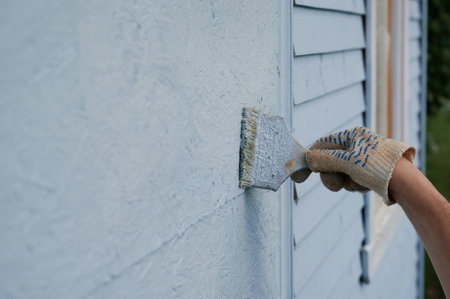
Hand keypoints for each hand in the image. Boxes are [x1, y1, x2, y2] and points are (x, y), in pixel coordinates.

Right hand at [291, 127, 414, 204]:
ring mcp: (362, 159)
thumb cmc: (377, 167)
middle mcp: (357, 145)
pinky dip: (353, 184)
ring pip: (339, 171)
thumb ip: (325, 159)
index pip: (324, 143)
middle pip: (330, 160)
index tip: (303, 170)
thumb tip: (308, 158)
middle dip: (331, 174)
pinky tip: (364, 186)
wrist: (405, 183)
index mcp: (352, 135)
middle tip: (336, 183)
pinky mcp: (368, 172)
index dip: (312, 156)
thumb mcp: (347, 162)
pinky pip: (350, 178)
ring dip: (343, 181)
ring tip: (356, 184)